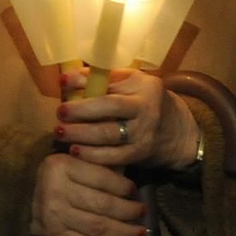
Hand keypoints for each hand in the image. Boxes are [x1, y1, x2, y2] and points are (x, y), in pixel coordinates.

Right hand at [29, 153, 146, 235]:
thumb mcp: (69, 162)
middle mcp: (56, 190)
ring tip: (141, 234)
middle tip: (143, 213)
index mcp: (61, 166)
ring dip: (124, 233)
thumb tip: (130, 185)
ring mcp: (54, 215)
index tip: (135, 191)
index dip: (123, 186)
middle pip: (102, 204)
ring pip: (98, 226)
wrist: (16, 198)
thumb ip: (95, 167)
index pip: (101, 178)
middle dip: (128, 211)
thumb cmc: (51, 178)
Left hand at [56, 67, 200, 171]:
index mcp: (144, 88)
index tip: (63, 83)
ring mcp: (143, 135)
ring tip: (61, 132)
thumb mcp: (132, 83)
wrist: (176, 131)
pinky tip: (75, 151)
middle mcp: (146, 110)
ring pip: (109, 136)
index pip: (111, 83)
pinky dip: (91, 155)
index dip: (84, 83)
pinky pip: (112, 157)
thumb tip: (67, 79)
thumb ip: (103, 79)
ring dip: (81, 135)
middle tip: (60, 113)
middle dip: (81, 111)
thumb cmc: (145, 101)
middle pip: (110, 110)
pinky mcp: (139, 155)